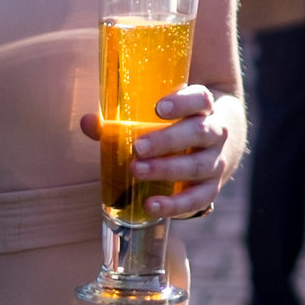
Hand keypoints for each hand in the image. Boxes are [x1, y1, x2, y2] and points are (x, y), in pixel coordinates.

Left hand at [76, 86, 241, 218]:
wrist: (215, 147)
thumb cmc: (178, 126)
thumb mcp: (161, 116)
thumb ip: (124, 119)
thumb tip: (88, 122)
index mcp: (204, 108)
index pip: (201, 99)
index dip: (182, 102)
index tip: (158, 108)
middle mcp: (215, 133)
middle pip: (200, 132)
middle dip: (168, 140)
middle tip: (138, 147)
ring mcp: (215, 162)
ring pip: (199, 165)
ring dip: (167, 169)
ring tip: (137, 171)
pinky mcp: (210, 188)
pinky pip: (197, 199)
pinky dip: (174, 204)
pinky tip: (150, 205)